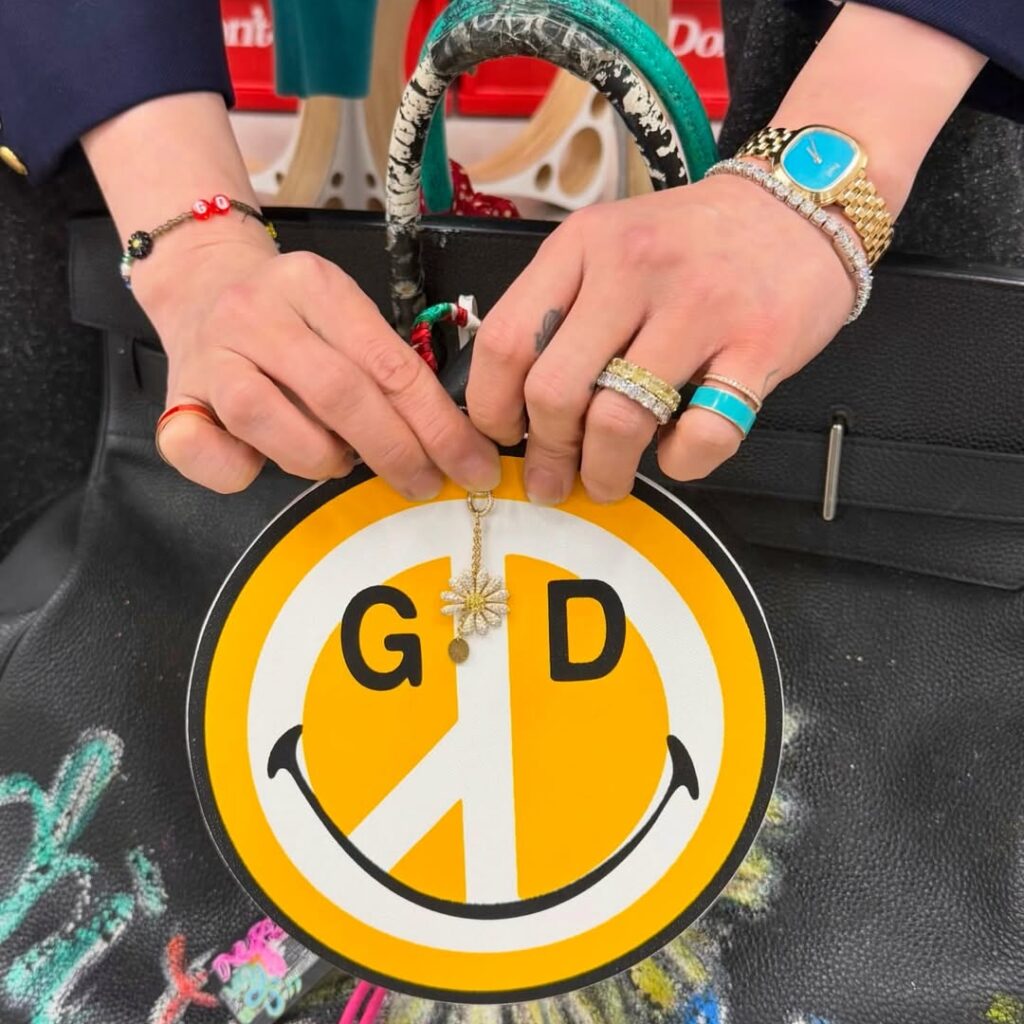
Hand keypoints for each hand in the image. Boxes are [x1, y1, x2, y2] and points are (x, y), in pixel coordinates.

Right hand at [135, 236, 499, 496]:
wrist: (202, 283)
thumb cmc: (290, 317)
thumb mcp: (344, 318)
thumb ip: (386, 368)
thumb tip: (448, 442)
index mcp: (315, 286)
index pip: (392, 365)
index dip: (439, 426)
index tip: (471, 465)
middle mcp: (258, 313)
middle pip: (340, 394)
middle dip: (396, 451)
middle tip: (424, 483)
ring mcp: (212, 354)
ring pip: (271, 422)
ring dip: (320, 458)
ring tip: (338, 459)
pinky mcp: (175, 396)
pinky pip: (202, 451)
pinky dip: (238, 470)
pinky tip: (259, 462)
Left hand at [466, 173, 854, 503]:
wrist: (799, 205)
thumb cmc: (691, 243)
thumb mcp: (608, 246)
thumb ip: (560, 309)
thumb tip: (515, 404)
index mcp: (584, 245)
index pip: (505, 341)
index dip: (490, 408)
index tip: (502, 436)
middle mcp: (635, 270)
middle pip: (555, 391)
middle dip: (546, 454)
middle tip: (552, 478)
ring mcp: (700, 308)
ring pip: (620, 421)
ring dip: (603, 472)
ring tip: (605, 481)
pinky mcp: (759, 346)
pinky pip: (702, 435)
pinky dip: (680, 462)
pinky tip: (676, 451)